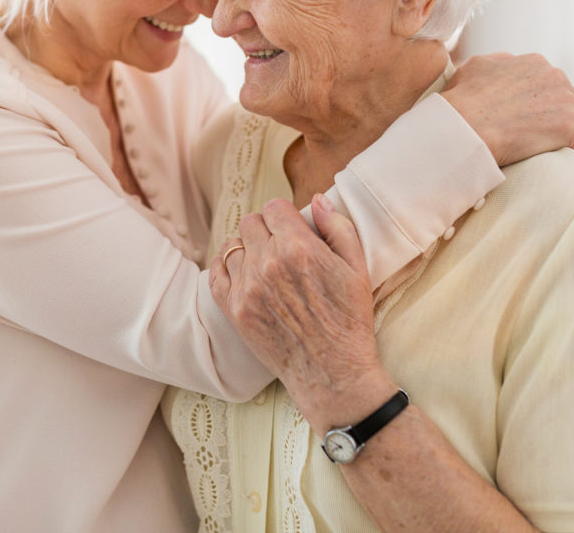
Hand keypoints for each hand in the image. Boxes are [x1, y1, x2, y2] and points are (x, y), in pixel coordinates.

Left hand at [209, 195, 392, 431]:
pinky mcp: (234, 310)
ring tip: (263, 261)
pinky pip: (215, 272)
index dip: (285, 216)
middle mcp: (268, 263)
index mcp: (299, 248)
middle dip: (266, 229)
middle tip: (279, 245)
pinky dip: (226, 267)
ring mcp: (247, 287)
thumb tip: (316, 199)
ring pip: (232, 245)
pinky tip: (243, 273)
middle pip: (250, 223)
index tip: (292, 228)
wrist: (332, 373)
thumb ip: (337, 227)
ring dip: (247, 248)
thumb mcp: (357, 268)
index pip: (274, 207)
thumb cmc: (349, 321)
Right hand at [441, 52, 573, 165]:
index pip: (553, 86)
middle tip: (544, 145)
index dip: (545, 108)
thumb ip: (495, 66)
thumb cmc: (459, 103)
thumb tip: (501, 69)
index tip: (534, 125)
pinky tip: (571, 170)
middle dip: (560, 123)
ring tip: (560, 159)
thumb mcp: (473, 69)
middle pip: (572, 104)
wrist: (462, 127)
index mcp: (534, 64)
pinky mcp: (572, 125)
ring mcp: (567, 100)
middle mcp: (554, 76)